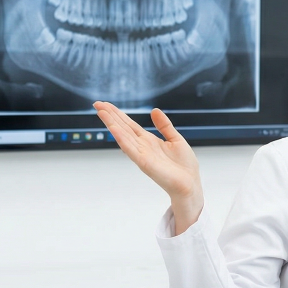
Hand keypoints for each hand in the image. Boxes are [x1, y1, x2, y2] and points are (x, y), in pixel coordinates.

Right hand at [94, 101, 203, 230]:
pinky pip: (130, 148)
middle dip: (110, 116)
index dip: (118, 114)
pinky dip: (121, 138)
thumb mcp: (176, 139)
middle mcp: (142, 146)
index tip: (106, 105)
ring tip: (100, 111)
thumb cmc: (184, 166)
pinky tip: (113, 128)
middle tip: (97, 103)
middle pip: (123, 127)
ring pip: (123, 135)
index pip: (129, 125)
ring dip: (111, 123)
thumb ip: (164, 125)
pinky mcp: (144, 163)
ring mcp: (141, 154)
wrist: (190, 184)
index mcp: (149, 140)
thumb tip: (155, 110)